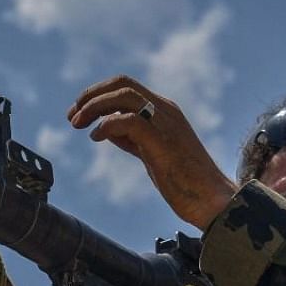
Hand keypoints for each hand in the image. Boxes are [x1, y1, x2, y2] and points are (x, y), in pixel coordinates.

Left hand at [68, 75, 235, 229]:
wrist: (213, 201)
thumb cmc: (185, 183)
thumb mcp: (152, 153)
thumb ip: (131, 138)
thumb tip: (106, 129)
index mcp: (164, 111)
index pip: (126, 86)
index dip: (97, 94)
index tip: (78, 113)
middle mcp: (165, 110)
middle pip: (122, 83)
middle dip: (91, 95)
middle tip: (72, 116)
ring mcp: (165, 123)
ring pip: (123, 95)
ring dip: (94, 106)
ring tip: (78, 124)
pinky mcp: (162, 140)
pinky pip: (128, 120)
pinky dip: (107, 125)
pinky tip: (96, 138)